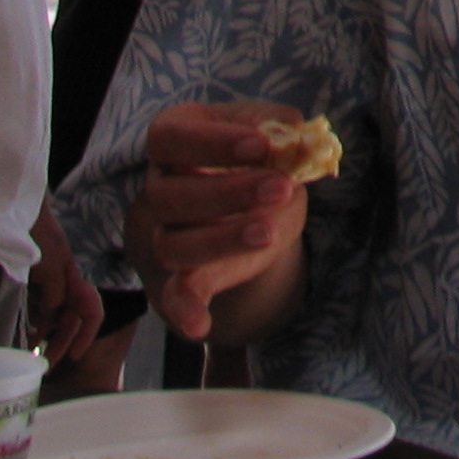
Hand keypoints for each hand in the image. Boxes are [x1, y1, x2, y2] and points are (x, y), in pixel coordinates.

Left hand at [26, 203, 103, 363]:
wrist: (13, 209)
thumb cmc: (35, 233)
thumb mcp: (50, 265)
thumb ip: (55, 294)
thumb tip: (50, 323)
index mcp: (73, 277)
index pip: (92, 311)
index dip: (86, 334)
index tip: (72, 356)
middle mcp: (64, 281)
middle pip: (71, 319)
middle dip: (61, 343)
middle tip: (44, 364)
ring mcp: (48, 281)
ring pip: (55, 316)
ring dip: (47, 337)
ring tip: (32, 354)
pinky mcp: (32, 281)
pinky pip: (39, 308)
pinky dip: (35, 323)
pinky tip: (24, 333)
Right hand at [130, 101, 310, 338]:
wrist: (262, 206)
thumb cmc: (264, 160)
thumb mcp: (277, 139)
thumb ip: (284, 133)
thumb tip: (298, 140)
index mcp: (175, 137)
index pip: (171, 137)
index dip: (212, 142)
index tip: (261, 145)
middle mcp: (160, 186)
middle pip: (171, 194)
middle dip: (228, 193)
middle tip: (281, 188)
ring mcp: (166, 234)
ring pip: (174, 244)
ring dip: (222, 240)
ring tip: (268, 232)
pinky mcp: (179, 278)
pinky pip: (172, 298)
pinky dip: (184, 311)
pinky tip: (200, 325)